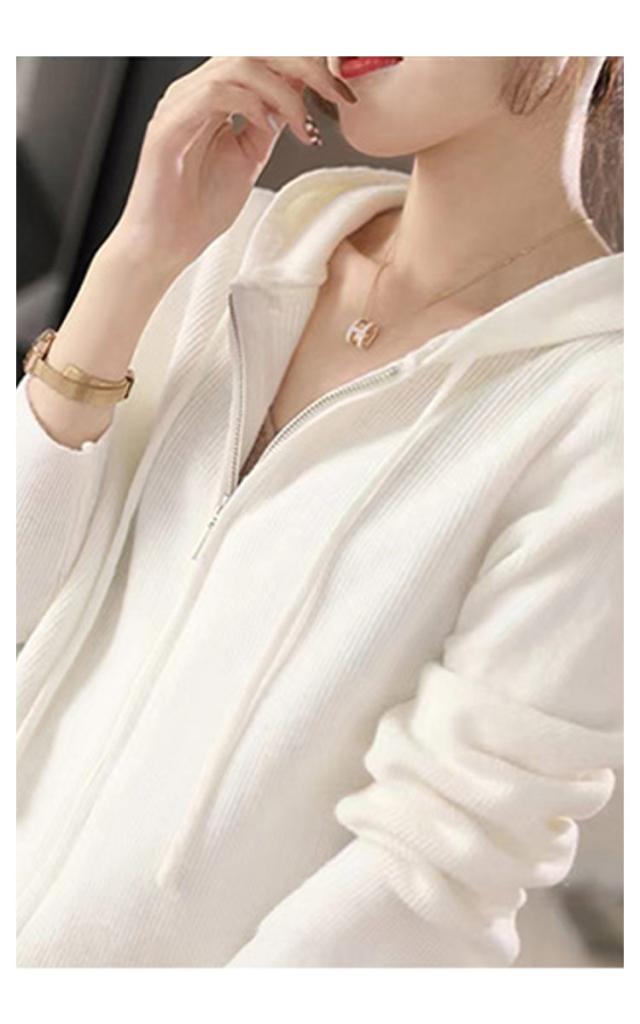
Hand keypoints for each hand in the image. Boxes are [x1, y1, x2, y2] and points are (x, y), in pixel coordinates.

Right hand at [108, 57, 353, 278]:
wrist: (165, 245)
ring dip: (281, 90)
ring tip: (300, 124)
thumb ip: (268, 125)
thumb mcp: (248, 159)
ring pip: (237, 64)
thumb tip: (298, 100)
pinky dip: (249, 104)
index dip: (306, 67)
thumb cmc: (198, 209)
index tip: (340, 92)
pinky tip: (267, 126)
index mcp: (213, 97)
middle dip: (303, 67)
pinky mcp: (168, 127)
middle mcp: (194, 92)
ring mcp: (179, 105)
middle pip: (254, 51)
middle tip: (335, 94)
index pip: (263, 59)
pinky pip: (213, 94)